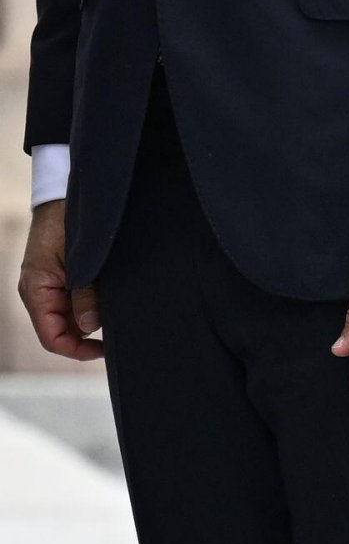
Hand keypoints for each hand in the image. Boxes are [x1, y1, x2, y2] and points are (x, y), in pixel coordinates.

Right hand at [18, 202, 102, 361]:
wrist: (62, 194)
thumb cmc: (66, 220)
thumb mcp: (79, 259)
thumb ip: (84, 293)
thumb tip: (89, 326)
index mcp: (36, 291)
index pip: (53, 337)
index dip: (77, 349)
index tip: (103, 350)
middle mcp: (39, 293)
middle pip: (63, 330)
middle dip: (88, 332)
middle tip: (117, 330)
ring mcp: (50, 286)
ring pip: (71, 316)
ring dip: (91, 315)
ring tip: (115, 309)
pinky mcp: (61, 277)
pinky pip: (74, 300)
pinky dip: (91, 302)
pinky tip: (108, 297)